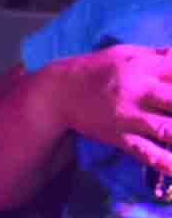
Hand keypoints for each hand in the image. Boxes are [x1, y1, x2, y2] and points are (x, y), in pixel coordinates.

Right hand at [52, 46, 171, 178]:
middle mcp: (140, 91)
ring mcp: (130, 117)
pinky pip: (147, 153)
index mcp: (145, 67)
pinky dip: (167, 164)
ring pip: (168, 129)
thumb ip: (161, 56)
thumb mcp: (127, 53)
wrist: (57, 92)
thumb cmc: (97, 69)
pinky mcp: (121, 138)